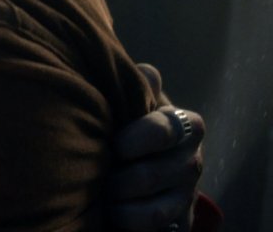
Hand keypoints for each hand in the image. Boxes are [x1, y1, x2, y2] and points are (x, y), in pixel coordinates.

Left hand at [109, 63, 204, 230]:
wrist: (137, 161)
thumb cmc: (129, 124)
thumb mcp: (131, 102)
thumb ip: (135, 87)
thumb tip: (147, 72)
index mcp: (183, 123)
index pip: (163, 129)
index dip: (134, 139)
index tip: (113, 144)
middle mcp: (192, 159)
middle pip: (151, 174)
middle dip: (118, 176)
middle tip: (97, 171)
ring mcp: (187, 193)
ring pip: (153, 207)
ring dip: (118, 201)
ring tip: (100, 192)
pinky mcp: (180, 219)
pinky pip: (153, 226)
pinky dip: (126, 221)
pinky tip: (111, 211)